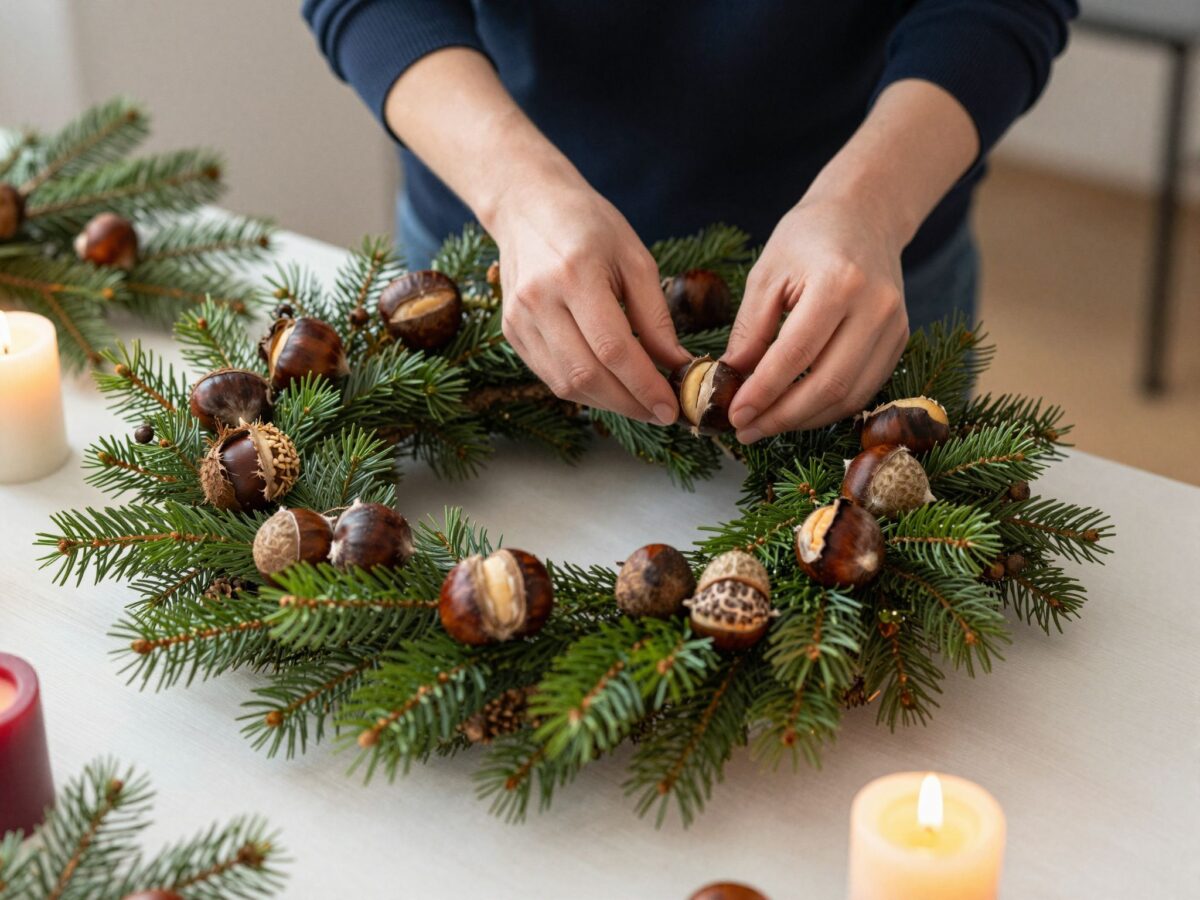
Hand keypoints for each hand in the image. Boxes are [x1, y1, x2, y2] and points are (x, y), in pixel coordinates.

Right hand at [490, 179, 690, 423]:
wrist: (528, 207)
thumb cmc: (590, 226)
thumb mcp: (635, 259)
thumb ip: (655, 317)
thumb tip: (677, 366)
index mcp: (575, 274)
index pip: (614, 349)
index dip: (645, 386)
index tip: (672, 407)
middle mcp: (539, 300)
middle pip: (587, 375)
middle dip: (630, 404)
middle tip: (662, 414)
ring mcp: (519, 319)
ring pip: (565, 384)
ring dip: (608, 404)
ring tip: (640, 404)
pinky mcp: (511, 332)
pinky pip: (550, 377)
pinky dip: (584, 391)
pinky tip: (610, 388)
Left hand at [722, 194, 910, 441]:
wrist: (864, 215)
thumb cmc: (808, 238)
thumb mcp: (767, 273)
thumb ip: (750, 329)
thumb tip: (731, 380)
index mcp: (838, 283)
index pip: (796, 354)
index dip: (764, 392)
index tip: (734, 414)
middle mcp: (875, 308)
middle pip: (829, 385)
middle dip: (783, 417)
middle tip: (746, 430)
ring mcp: (894, 326)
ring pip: (850, 396)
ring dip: (804, 420)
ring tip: (765, 426)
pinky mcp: (900, 340)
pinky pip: (863, 390)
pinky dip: (827, 409)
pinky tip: (796, 412)